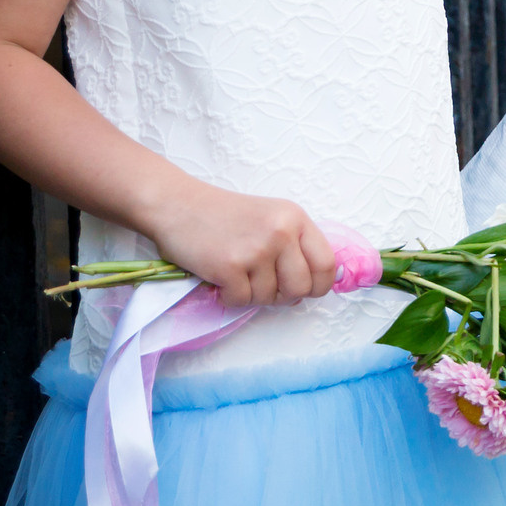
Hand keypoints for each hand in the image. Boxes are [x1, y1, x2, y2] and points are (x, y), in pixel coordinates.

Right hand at [145, 182, 338, 309]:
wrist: (178, 204)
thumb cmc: (225, 215)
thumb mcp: (272, 218)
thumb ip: (296, 245)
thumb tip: (313, 287)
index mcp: (297, 219)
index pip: (327, 264)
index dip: (318, 285)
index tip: (305, 289)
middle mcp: (282, 232)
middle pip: (301, 288)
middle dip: (283, 296)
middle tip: (263, 286)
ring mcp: (256, 249)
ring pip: (269, 298)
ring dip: (252, 295)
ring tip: (238, 274)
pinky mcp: (229, 266)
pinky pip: (241, 301)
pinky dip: (230, 296)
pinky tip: (221, 278)